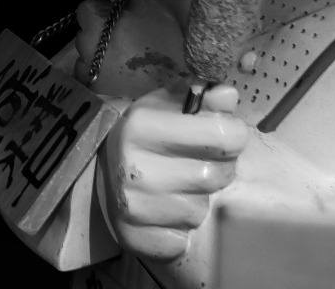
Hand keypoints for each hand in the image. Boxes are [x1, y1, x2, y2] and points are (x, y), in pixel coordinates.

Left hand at [73, 0, 187, 99]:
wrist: (174, 77)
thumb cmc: (161, 36)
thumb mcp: (147, 3)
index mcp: (95, 18)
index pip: (87, 8)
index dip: (102, 10)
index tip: (116, 15)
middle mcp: (84, 40)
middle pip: (85, 30)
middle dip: (98, 29)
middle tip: (120, 35)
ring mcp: (87, 65)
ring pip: (84, 51)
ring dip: (96, 50)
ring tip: (119, 55)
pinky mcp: (93, 85)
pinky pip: (87, 72)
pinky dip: (95, 69)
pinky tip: (113, 69)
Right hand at [98, 83, 247, 261]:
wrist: (102, 166)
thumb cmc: (146, 134)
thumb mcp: (169, 106)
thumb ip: (203, 99)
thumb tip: (229, 94)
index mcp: (141, 124)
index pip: (223, 136)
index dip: (231, 134)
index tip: (221, 133)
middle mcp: (134, 165)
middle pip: (216, 175)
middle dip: (217, 168)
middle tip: (198, 161)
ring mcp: (131, 205)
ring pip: (200, 210)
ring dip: (197, 199)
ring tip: (178, 185)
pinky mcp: (132, 238)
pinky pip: (181, 240)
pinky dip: (179, 228)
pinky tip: (165, 210)